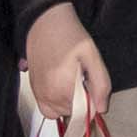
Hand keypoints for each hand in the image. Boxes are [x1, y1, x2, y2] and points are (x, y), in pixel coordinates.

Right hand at [19, 6, 111, 136]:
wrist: (45, 23)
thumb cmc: (68, 35)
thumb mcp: (92, 55)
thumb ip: (100, 83)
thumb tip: (102, 108)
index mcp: (63, 88)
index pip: (86, 112)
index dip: (94, 101)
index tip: (93, 86)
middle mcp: (48, 96)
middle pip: (75, 113)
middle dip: (83, 100)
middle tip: (82, 77)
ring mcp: (39, 95)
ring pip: (63, 113)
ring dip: (71, 103)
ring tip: (71, 79)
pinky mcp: (34, 92)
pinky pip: (49, 111)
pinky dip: (58, 105)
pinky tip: (63, 87)